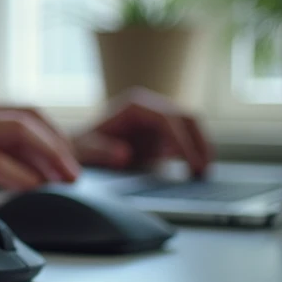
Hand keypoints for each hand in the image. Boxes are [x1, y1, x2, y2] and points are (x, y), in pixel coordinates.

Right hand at [0, 103, 81, 191]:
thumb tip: (10, 175)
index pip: (23, 113)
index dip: (52, 135)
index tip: (65, 161)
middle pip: (29, 118)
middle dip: (59, 146)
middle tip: (73, 174)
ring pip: (19, 132)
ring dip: (49, 157)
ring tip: (62, 181)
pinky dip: (22, 175)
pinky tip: (32, 188)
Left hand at [73, 88, 213, 176]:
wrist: (77, 151)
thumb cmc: (79, 148)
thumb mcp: (84, 150)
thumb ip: (100, 151)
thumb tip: (124, 155)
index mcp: (135, 106)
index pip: (168, 118)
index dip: (182, 140)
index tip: (190, 162)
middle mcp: (151, 108)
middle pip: (187, 119)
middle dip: (199, 143)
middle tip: (204, 171)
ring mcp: (160, 121)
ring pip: (192, 129)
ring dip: (201, 150)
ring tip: (204, 175)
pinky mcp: (164, 137)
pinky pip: (187, 143)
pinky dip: (194, 156)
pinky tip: (196, 175)